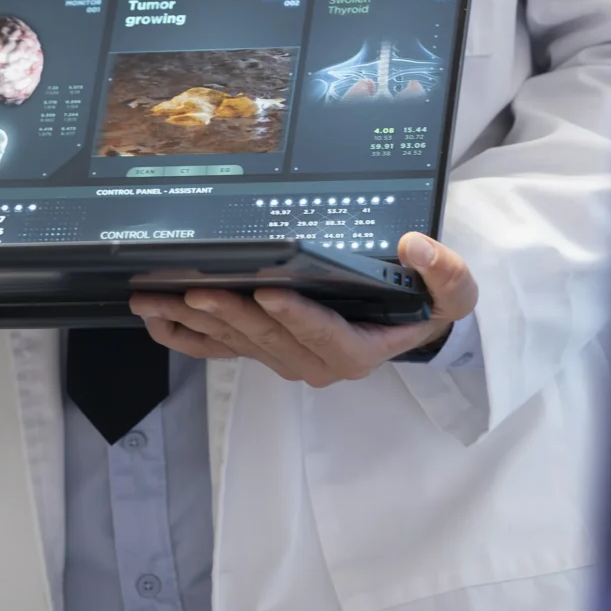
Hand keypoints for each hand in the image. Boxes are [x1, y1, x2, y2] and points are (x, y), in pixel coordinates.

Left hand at [128, 232, 475, 388]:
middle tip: (199, 289)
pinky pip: (218, 350)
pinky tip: (156, 319)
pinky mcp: (262, 350)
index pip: (326, 337)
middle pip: (270, 339)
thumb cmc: (425, 307)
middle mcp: (317, 362)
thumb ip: (445, 275)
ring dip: (197, 322)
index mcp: (359, 351)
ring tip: (161, 299)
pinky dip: (185, 336)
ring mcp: (285, 359)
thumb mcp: (454, 293)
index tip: (269, 292)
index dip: (297, 318)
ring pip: (238, 342)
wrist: (407, 327)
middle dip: (232, 314)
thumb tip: (415, 247)